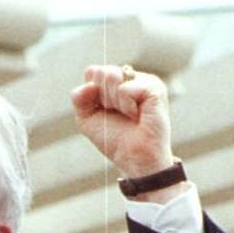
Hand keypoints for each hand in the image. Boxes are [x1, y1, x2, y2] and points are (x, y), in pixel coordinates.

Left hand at [70, 65, 178, 182]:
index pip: (93, 72)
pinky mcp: (154, 87)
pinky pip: (125, 88)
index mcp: (116, 81)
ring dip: (114, 103)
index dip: (92, 94)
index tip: (104, 111)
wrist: (134, 159)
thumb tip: (88, 80)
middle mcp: (131, 76)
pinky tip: (137, 116)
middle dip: (103, 99)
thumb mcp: (87, 120)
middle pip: (101, 73)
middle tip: (118, 115)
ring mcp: (144, 80)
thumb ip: (79, 98)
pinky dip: (126, 106)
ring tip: (129, 116)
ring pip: (112, 77)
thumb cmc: (115, 140)